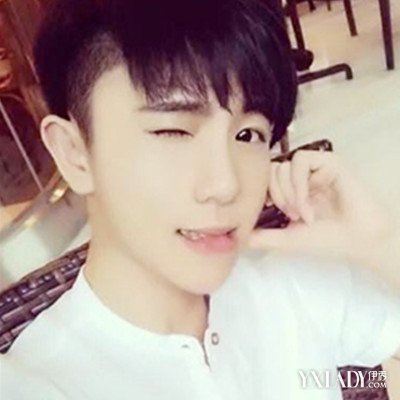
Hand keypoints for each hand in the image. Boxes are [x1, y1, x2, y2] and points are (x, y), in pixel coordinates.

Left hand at [248, 150, 392, 263]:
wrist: (358, 240)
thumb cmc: (326, 240)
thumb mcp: (287, 240)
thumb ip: (262, 237)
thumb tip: (238, 237)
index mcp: (289, 191)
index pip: (263, 181)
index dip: (261, 196)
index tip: (271, 215)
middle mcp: (299, 178)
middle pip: (268, 171)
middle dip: (275, 196)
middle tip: (290, 216)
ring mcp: (313, 169)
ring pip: (281, 166)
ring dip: (287, 193)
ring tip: (301, 213)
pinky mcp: (327, 162)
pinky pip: (300, 161)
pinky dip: (298, 184)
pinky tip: (308, 203)